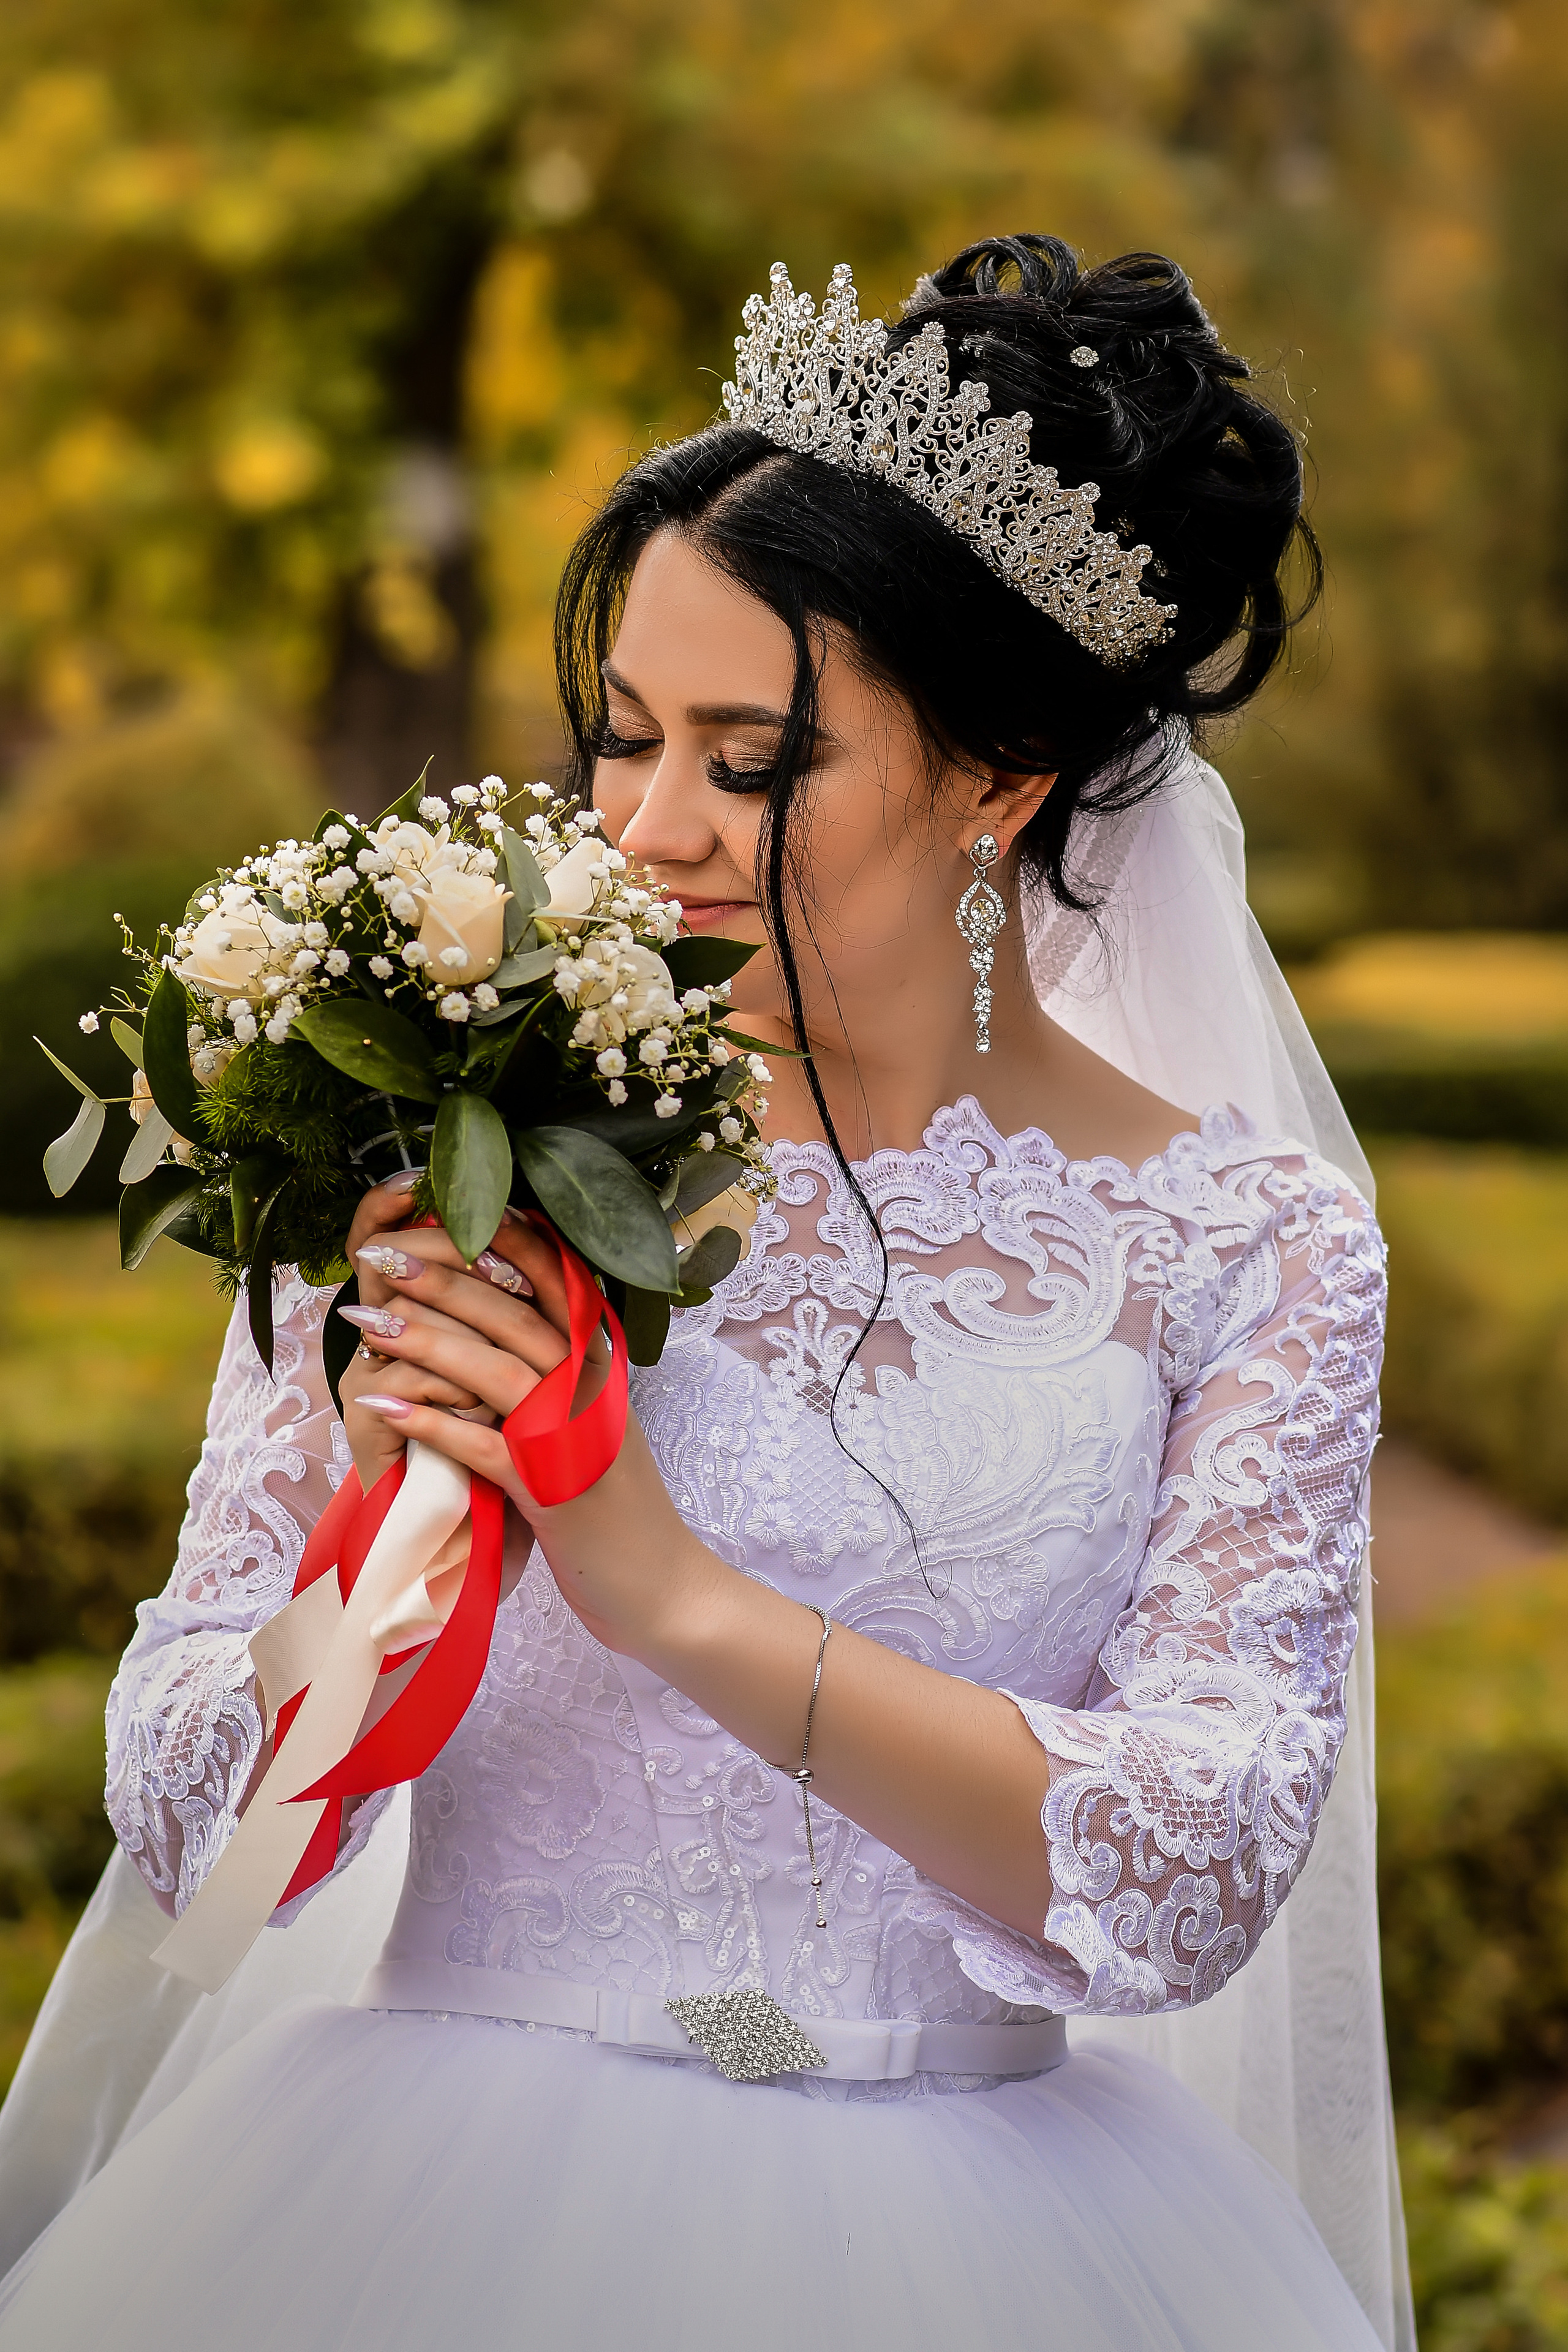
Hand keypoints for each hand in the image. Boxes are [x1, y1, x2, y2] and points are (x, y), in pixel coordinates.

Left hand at [336, 1205, 715, 1656]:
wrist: (663, 1588)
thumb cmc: (616, 1503)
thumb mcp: (595, 1419)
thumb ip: (562, 1367)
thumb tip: (501, 1318)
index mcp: (604, 1362)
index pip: (556, 1277)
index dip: (501, 1239)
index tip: (442, 1212)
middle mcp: (593, 1387)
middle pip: (515, 1313)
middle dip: (442, 1278)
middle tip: (379, 1253)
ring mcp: (573, 1438)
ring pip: (496, 1370)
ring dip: (424, 1342)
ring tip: (364, 1321)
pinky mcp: (550, 1493)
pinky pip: (482, 1447)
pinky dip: (429, 1425)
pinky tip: (379, 1409)